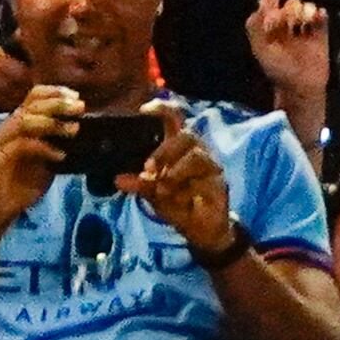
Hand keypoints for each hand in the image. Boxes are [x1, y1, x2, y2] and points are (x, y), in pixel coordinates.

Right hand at [0, 84, 83, 230]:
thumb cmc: (22, 184)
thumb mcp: (47, 162)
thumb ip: (59, 146)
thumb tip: (84, 138)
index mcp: (19, 125)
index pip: (33, 97)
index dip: (54, 93)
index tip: (77, 97)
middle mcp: (9, 128)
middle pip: (31, 104)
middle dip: (58, 103)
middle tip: (80, 107)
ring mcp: (2, 142)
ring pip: (26, 121)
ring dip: (52, 123)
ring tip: (74, 130)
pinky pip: (22, 146)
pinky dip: (44, 149)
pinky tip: (61, 156)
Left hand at [134, 103, 239, 261]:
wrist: (201, 230)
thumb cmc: (178, 203)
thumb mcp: (152, 193)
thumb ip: (139, 184)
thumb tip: (118, 180)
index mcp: (178, 145)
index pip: (174, 117)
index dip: (161, 109)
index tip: (144, 111)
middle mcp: (197, 150)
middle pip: (186, 135)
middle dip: (164, 152)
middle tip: (149, 170)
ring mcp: (212, 166)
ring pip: (197, 156)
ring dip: (177, 172)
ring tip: (164, 190)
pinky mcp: (220, 184)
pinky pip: (206, 182)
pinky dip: (189, 192)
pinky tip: (182, 202)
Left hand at [246, 0, 329, 101]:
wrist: (301, 89)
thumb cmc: (279, 71)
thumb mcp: (260, 49)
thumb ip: (255, 26)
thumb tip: (262, 4)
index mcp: (272, 30)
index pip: (271, 7)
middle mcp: (288, 28)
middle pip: (289, 5)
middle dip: (289, 8)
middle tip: (289, 19)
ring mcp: (305, 32)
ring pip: (305, 9)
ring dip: (304, 10)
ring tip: (304, 20)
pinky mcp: (320, 38)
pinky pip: (321, 19)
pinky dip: (320, 14)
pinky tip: (318, 15)